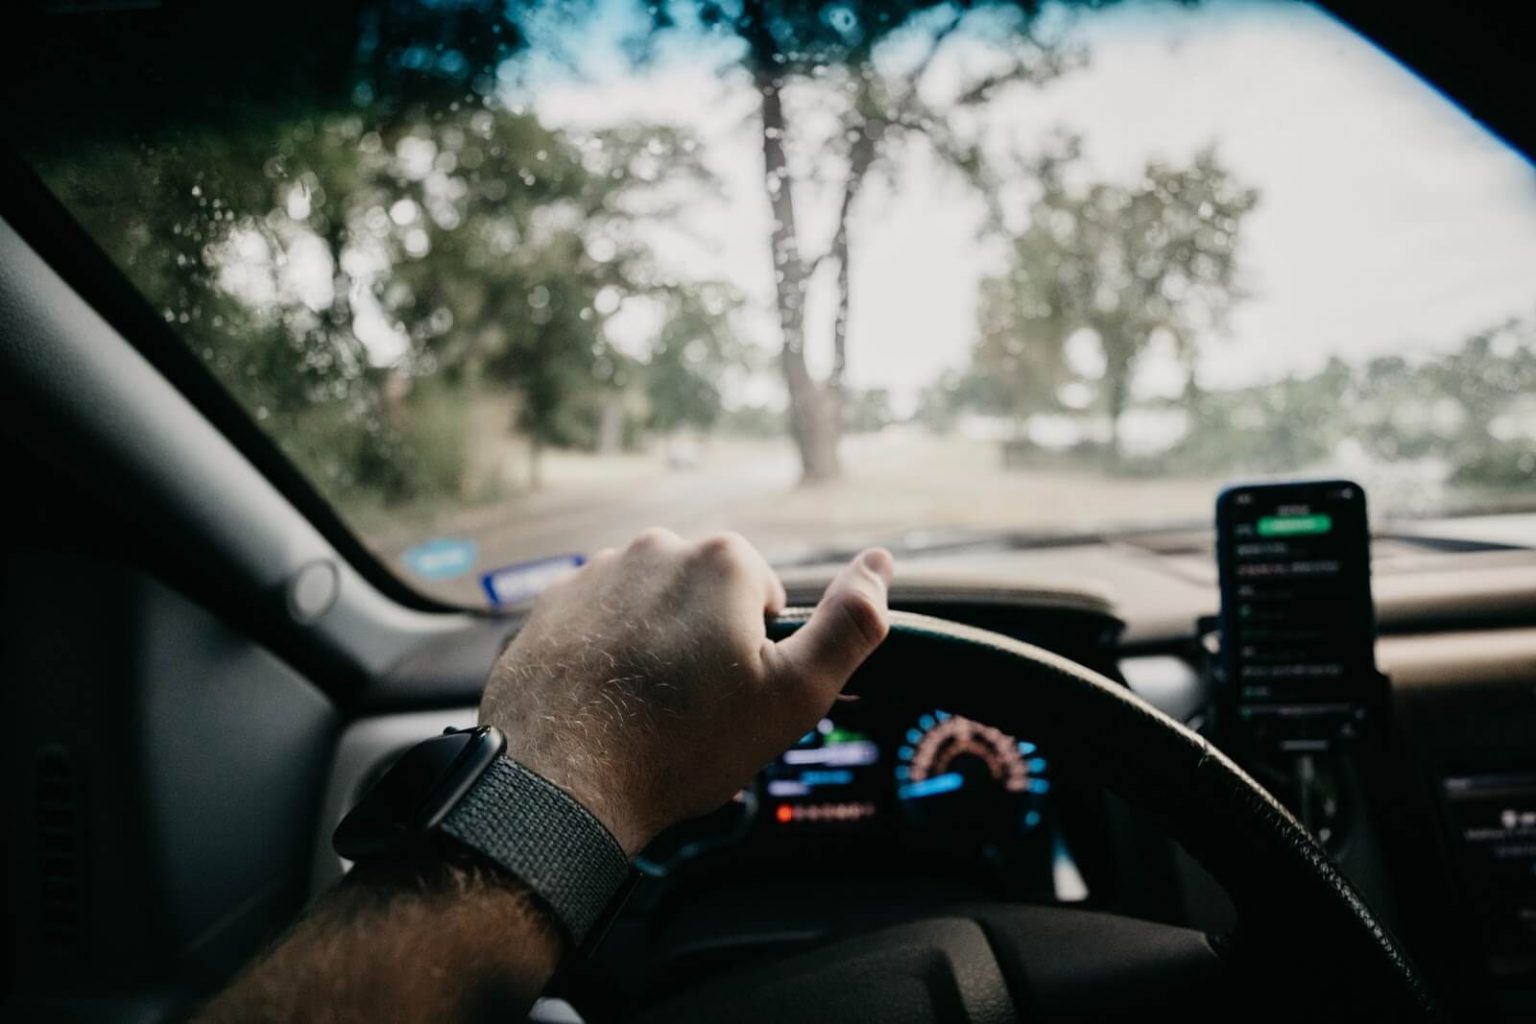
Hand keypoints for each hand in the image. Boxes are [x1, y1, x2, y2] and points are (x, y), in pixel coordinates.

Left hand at [480, 528, 893, 853]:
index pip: (764, 597)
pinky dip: (607, 653)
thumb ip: (849, 625)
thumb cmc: (683, 744)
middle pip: (706, 597)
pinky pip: (600, 622)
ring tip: (644, 710)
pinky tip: (604, 702)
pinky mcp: (552, 604)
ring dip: (656, 646)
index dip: (759, 653)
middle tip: (691, 710)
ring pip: (652, 608)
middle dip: (706, 643)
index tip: (735, 697)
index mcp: (723, 559)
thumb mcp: (794, 695)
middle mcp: (656, 547)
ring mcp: (597, 572)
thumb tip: (882, 564)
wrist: (560, 780)